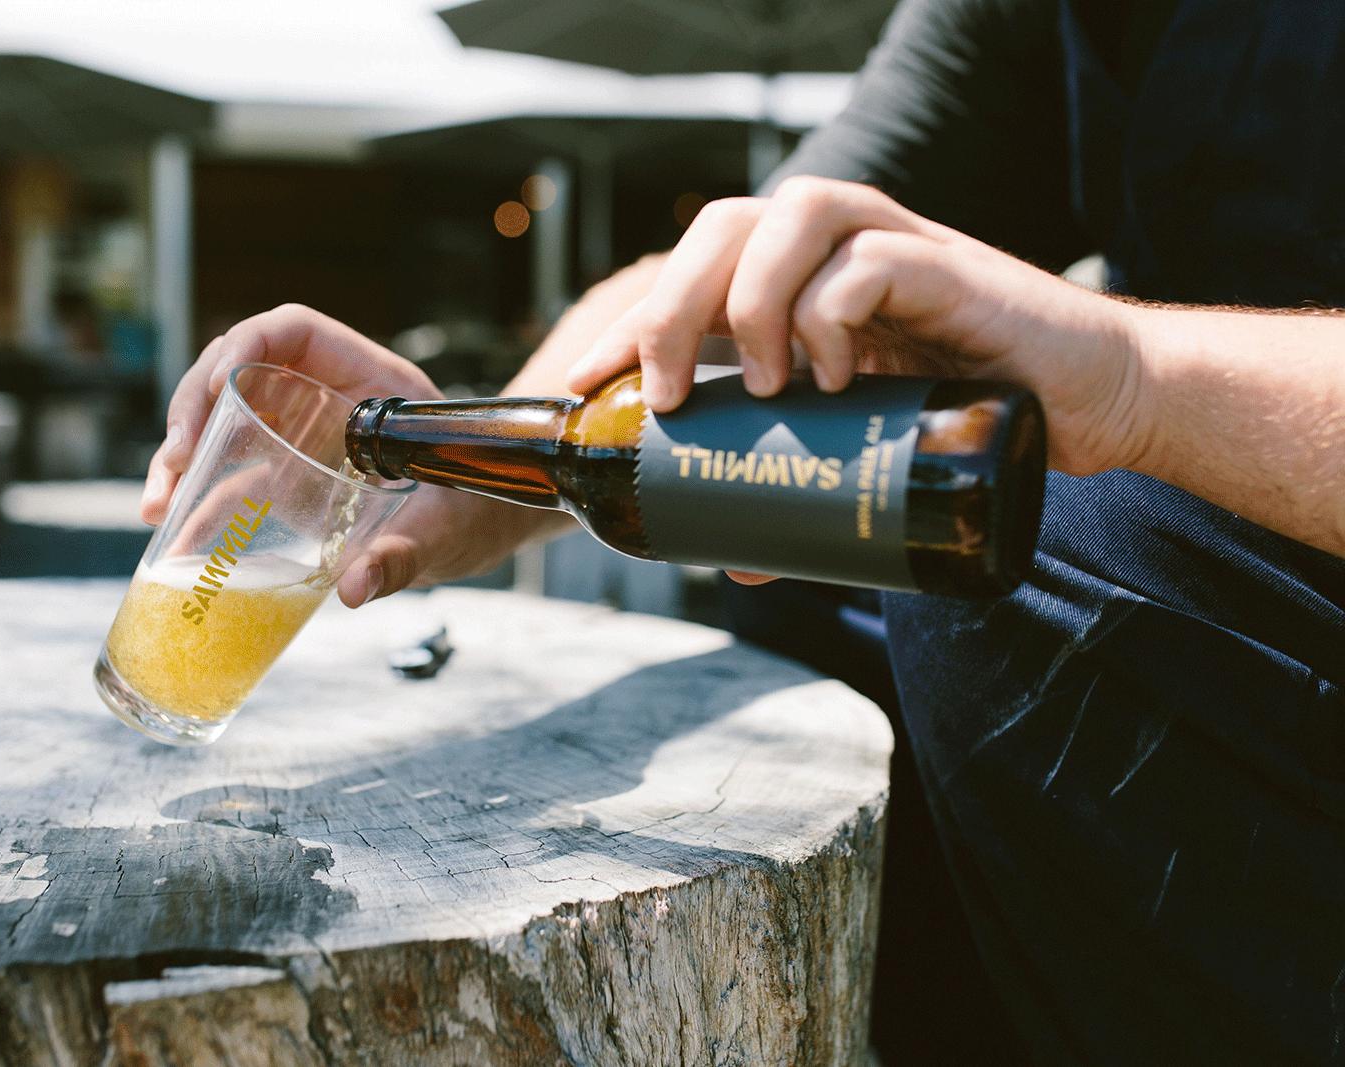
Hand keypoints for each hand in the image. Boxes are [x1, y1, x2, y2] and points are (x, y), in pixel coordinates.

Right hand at [141, 304, 567, 606]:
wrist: (489, 527)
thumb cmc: (478, 510)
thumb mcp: (447, 530)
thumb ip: (405, 555)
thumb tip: (355, 587)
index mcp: (369, 381)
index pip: (293, 329)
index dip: (247, 343)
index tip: (220, 388)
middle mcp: (327, 397)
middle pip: (238, 370)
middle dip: (193, 407)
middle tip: (176, 462)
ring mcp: (304, 435)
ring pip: (224, 422)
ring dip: (180, 456)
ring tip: (156, 506)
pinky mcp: (291, 478)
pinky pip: (232, 475)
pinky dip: (198, 500)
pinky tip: (171, 536)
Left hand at [565, 176, 1150, 479]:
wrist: (1089, 406)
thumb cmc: (964, 424)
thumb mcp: (861, 454)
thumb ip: (799, 492)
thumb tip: (732, 565)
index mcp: (800, 282)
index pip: (692, 274)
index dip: (629, 323)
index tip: (581, 388)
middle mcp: (837, 248)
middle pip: (722, 226)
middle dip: (671, 308)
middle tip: (662, 397)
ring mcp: (893, 246)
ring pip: (788, 217)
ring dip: (752, 302)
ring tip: (760, 388)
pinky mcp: (949, 266)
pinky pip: (870, 259)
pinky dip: (833, 312)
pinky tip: (832, 375)